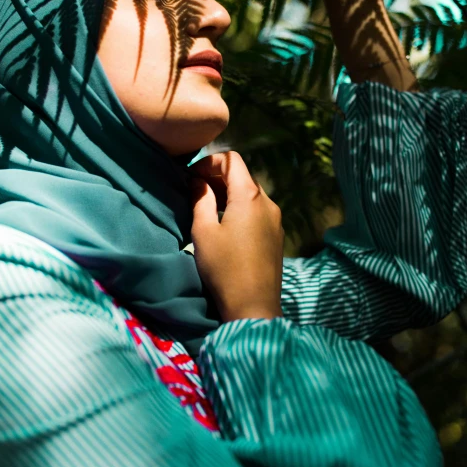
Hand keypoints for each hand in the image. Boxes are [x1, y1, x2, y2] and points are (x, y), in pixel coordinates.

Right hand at [189, 151, 283, 323]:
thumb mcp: (204, 231)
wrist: (253, 306)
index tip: (190, 176)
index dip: (209, 162)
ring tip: (206, 209)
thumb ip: (200, 199)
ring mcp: (276, 219)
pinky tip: (224, 226)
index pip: (232, 160)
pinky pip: (257, 211)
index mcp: (250, 196)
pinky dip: (240, 209)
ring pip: (250, 194)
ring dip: (228, 194)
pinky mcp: (276, 235)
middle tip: (194, 191)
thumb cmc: (223, 267)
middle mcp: (268, 202)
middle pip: (242, 176)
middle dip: (217, 178)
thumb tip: (197, 181)